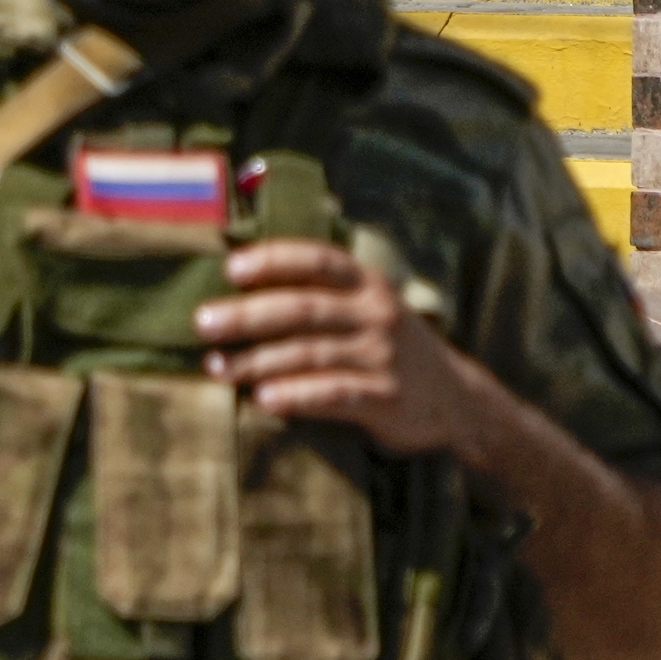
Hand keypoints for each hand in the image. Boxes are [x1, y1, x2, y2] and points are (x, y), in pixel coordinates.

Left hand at [196, 238, 489, 455]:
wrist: (457, 399)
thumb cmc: (388, 347)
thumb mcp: (367, 308)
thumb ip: (321, 294)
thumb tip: (236, 288)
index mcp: (368, 283)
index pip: (318, 259)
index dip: (274, 260)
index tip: (231, 269)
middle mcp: (377, 314)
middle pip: (304, 308)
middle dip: (248, 315)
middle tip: (203, 323)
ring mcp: (384, 356)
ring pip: (311, 353)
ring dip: (258, 360)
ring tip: (218, 368)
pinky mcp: (388, 398)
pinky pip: (335, 394)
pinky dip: (297, 395)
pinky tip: (264, 399)